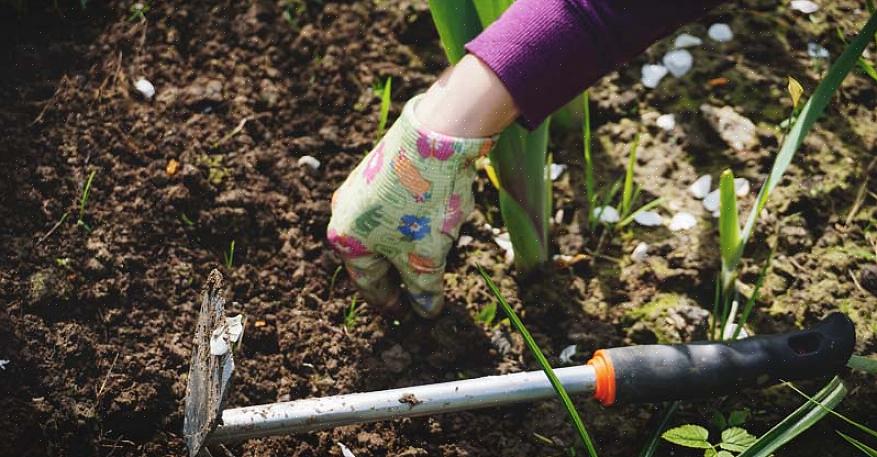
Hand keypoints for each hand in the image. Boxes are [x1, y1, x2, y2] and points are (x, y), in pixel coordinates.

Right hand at [327, 95, 495, 317]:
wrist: (436, 136)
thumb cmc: (423, 204)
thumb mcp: (426, 257)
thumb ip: (423, 290)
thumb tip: (426, 311)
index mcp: (346, 241)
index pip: (369, 285)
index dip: (391, 304)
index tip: (406, 315)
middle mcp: (344, 213)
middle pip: (375, 257)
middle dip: (399, 275)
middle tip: (419, 292)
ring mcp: (360, 188)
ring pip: (385, 231)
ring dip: (407, 248)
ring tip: (433, 257)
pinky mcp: (380, 169)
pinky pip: (393, 209)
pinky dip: (411, 223)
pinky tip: (434, 222)